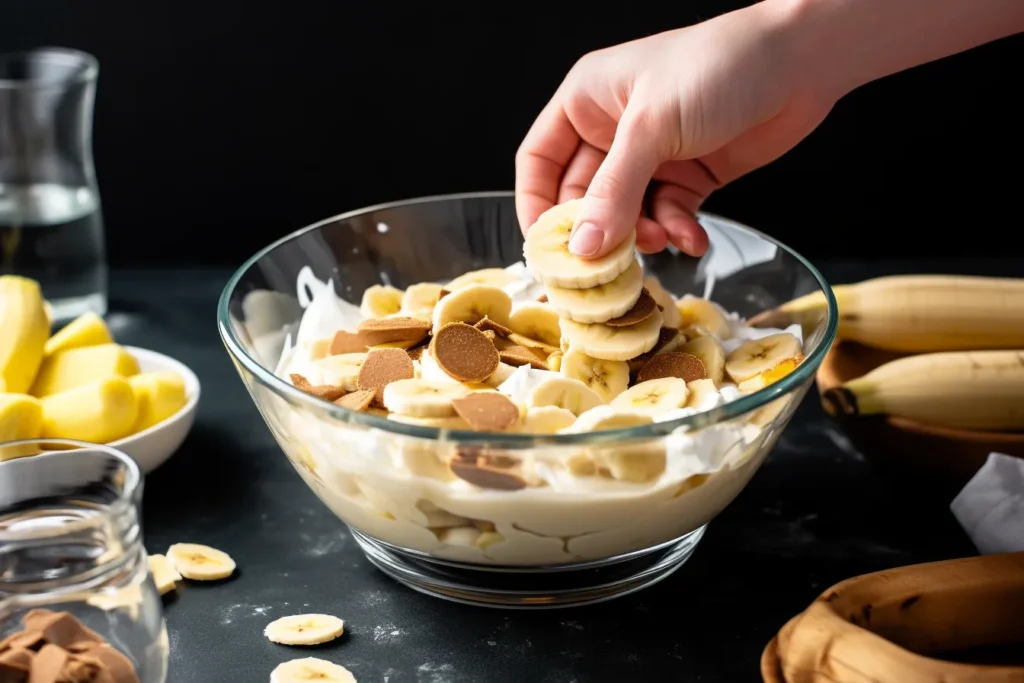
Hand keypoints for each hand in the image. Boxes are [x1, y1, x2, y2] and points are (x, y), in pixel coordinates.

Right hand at [515, 0, 836, 258]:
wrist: (800, 61)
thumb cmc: (717, 66)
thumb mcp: (651, 128)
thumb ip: (613, 192)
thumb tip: (582, 249)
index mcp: (586, 101)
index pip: (539, 162)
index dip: (536, 206)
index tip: (546, 251)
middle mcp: (613, 129)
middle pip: (582, 196)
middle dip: (596, 231)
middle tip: (604, 266)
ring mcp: (653, 155)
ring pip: (626, 214)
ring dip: (640, 235)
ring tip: (659, 241)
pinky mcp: (690, 175)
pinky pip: (668, 215)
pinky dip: (677, 230)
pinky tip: (693, 238)